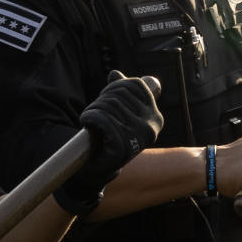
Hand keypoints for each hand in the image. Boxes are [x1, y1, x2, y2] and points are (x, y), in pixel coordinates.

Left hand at [57, 73, 165, 212]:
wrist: (98, 168)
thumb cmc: (108, 136)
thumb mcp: (118, 113)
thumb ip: (120, 93)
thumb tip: (115, 73)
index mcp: (155, 116)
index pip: (135, 85)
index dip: (115, 86)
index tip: (105, 99)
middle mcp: (151, 126)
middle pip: (119, 94)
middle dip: (101, 99)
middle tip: (94, 111)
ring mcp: (138, 138)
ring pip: (109, 106)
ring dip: (92, 109)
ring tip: (89, 119)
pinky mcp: (123, 147)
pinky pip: (102, 119)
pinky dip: (90, 118)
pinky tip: (86, 122)